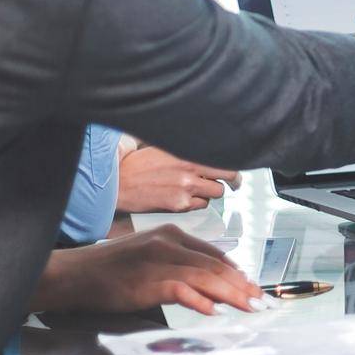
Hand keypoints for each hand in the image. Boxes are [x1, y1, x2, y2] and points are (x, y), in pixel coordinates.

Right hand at [30, 225, 262, 315]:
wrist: (74, 275)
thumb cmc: (110, 269)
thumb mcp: (149, 256)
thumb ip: (178, 264)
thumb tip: (209, 285)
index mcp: (172, 235)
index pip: (214, 255)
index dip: (238, 273)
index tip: (253, 287)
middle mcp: (169, 243)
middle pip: (215, 266)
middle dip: (242, 285)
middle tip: (261, 301)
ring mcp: (158, 261)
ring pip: (205, 276)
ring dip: (232, 294)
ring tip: (249, 306)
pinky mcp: (146, 282)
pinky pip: (180, 290)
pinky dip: (199, 300)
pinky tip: (214, 310)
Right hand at [116, 146, 239, 213]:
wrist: (118, 183)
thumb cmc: (139, 165)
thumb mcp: (167, 149)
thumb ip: (189, 152)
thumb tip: (209, 153)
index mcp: (189, 152)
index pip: (224, 157)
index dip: (232, 164)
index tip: (235, 169)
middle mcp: (191, 168)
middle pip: (229, 175)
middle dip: (233, 181)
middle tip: (234, 184)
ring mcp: (187, 187)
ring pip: (216, 193)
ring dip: (211, 192)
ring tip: (197, 190)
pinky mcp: (180, 204)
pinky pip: (201, 206)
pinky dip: (197, 203)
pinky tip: (184, 198)